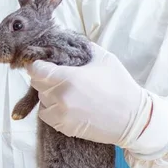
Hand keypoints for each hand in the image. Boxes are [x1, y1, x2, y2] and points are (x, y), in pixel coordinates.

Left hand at [26, 43, 167, 152]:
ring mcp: (61, 115)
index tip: (43, 61)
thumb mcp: (103, 58)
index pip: (35, 69)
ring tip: (64, 89)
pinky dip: (51, 107)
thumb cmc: (119, 85)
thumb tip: (64, 39)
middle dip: (43, 76)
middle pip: (36, 83)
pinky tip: (65, 103)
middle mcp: (60, 98)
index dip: (37, 63)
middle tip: (56, 73)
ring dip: (47, 93)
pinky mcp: (63, 127)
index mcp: (67, 78)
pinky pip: (46, 114)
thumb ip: (80, 46)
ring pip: (41, 99)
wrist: (133, 118)